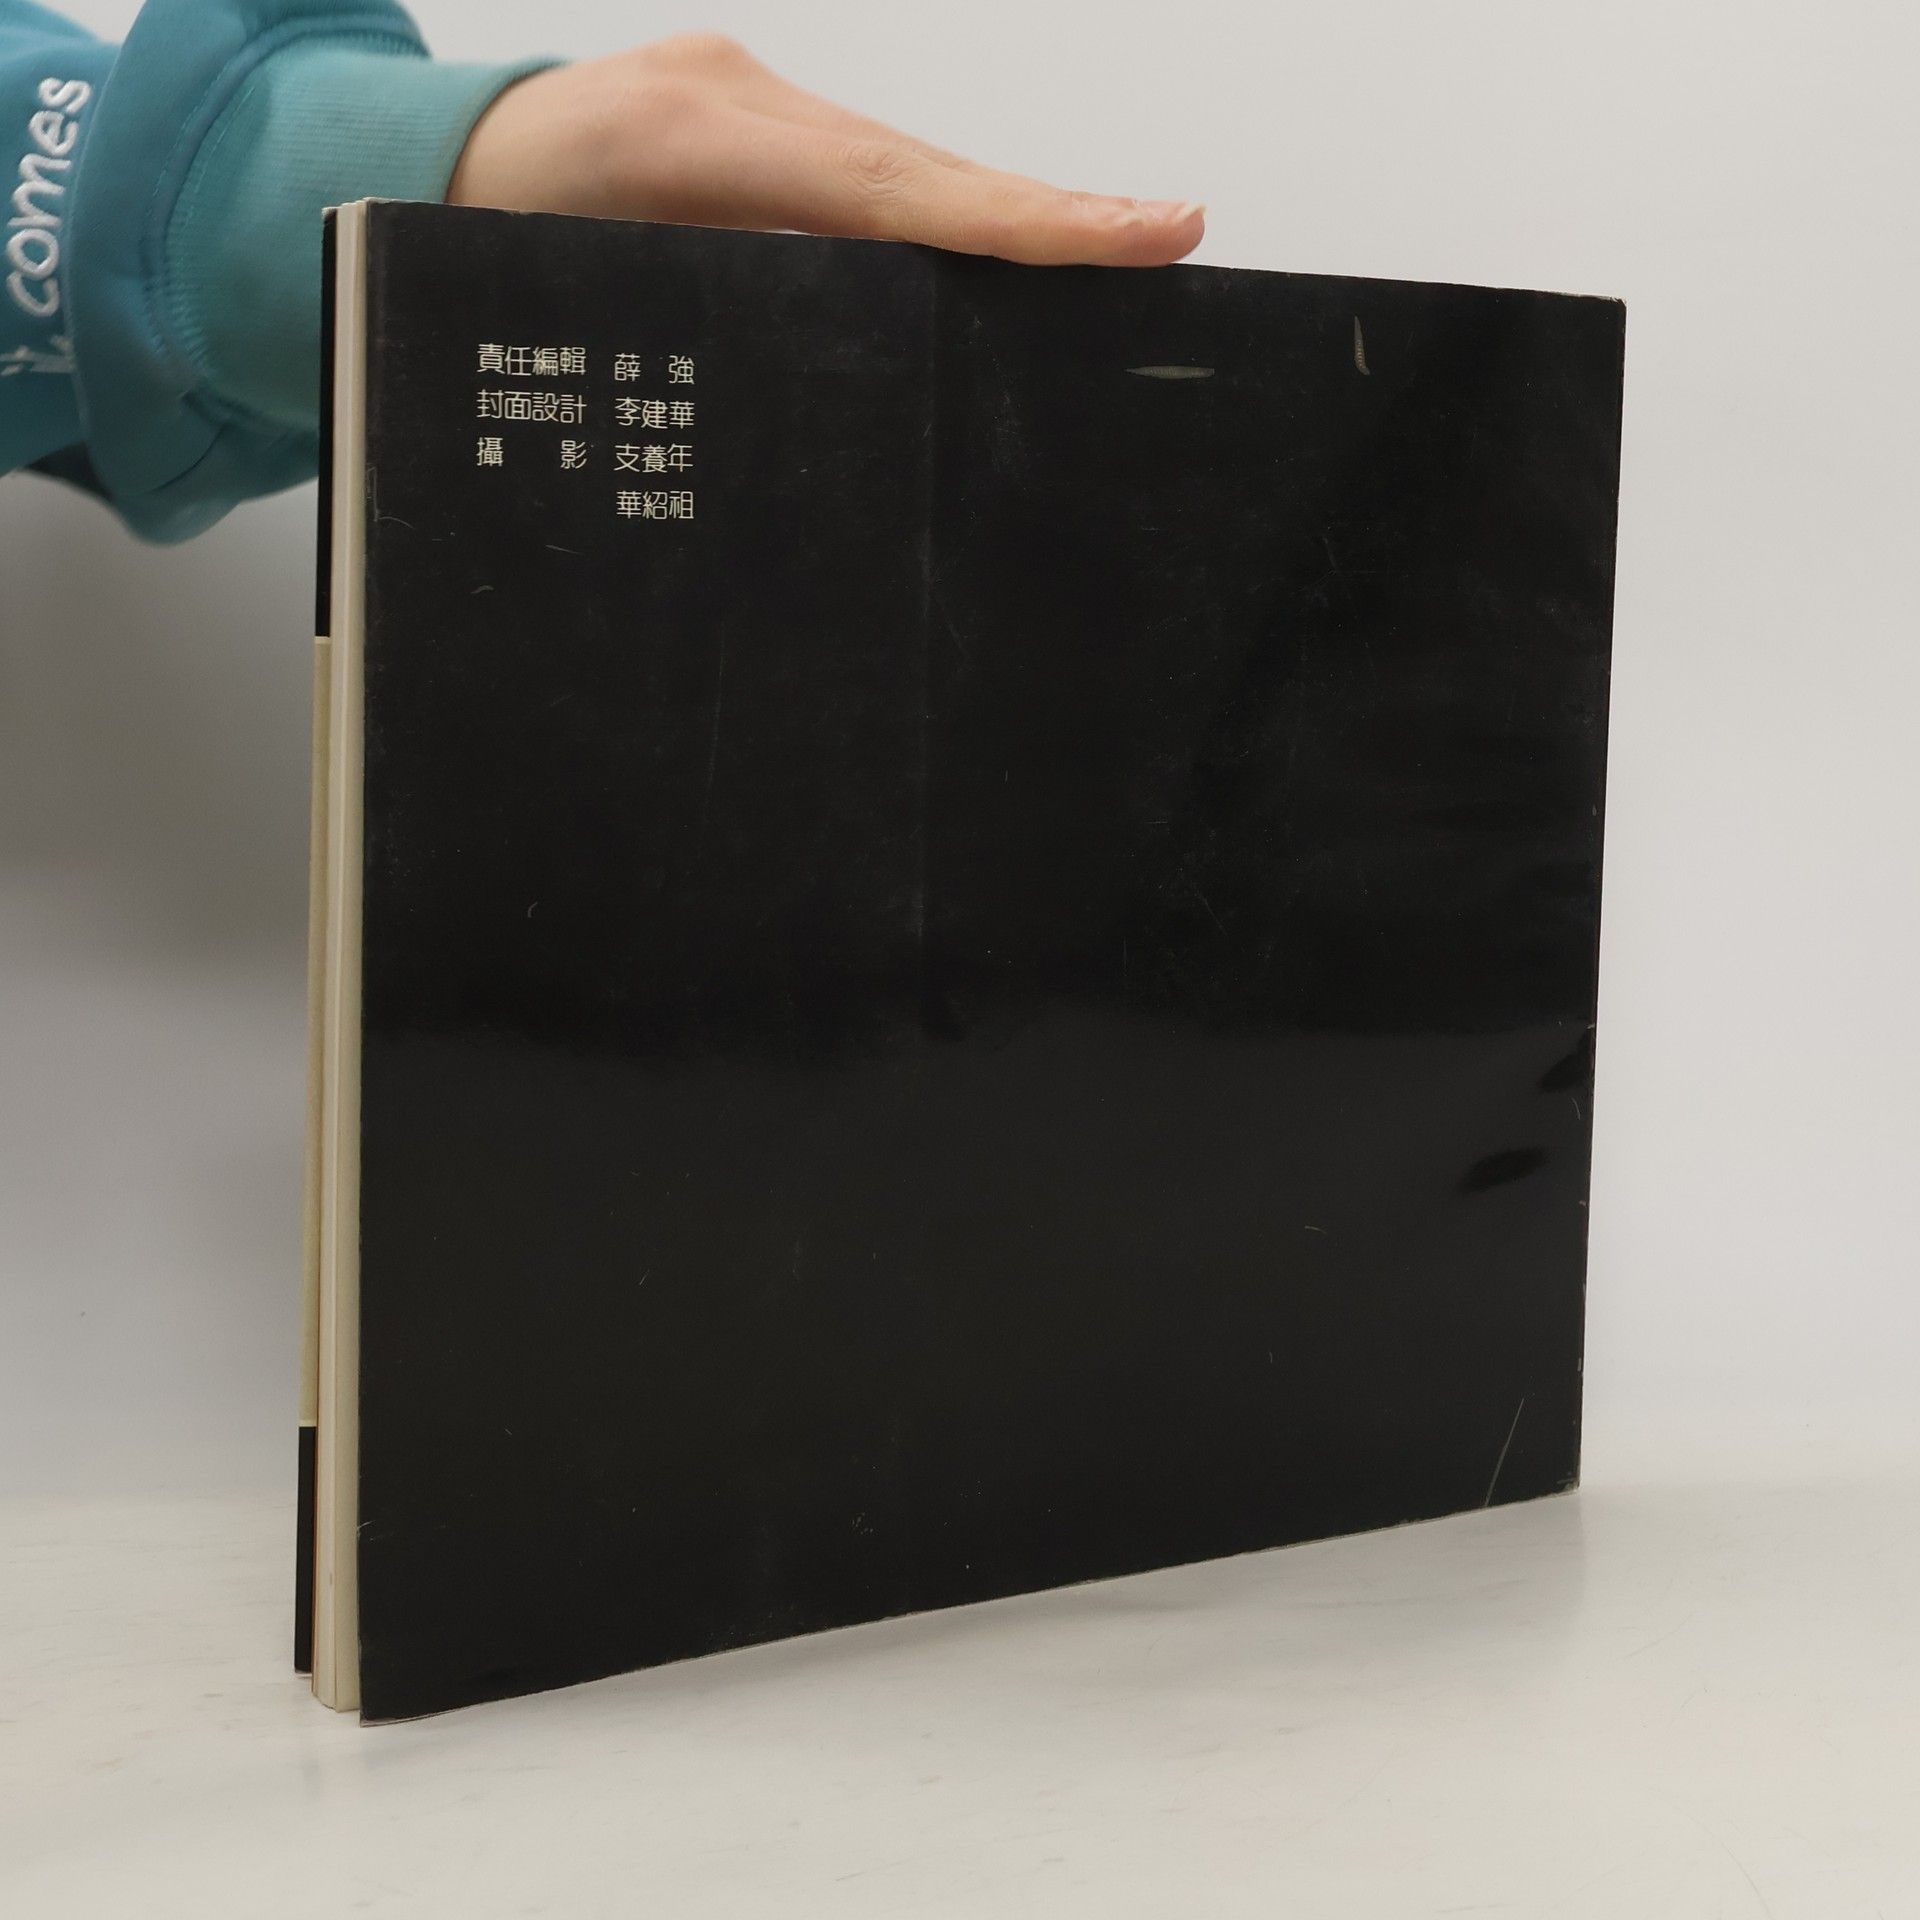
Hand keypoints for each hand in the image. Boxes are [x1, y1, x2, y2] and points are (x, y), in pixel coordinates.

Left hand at [447, 31, 1204, 266]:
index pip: (889, 190)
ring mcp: (746, 100)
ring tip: (1113, 247)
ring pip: (902, 172)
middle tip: (1162, 236)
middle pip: (920, 171)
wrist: (424, 166)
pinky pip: (865, 176)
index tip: (1136, 233)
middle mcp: (733, 97)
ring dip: (997, 220)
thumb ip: (701, 332)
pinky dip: (934, 219)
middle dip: (1042, 216)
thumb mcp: (575, 304)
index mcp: (687, 136)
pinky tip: (997, 252)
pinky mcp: (752, 120)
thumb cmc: (478, 249)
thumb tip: (841, 382)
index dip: (1018, 222)